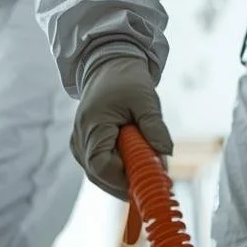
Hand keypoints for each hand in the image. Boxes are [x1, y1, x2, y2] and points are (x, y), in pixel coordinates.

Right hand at [71, 57, 172, 200]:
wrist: (110, 65)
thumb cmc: (126, 79)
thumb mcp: (145, 100)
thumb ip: (154, 127)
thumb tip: (166, 152)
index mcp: (92, 126)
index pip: (101, 167)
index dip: (124, 177)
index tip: (149, 175)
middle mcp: (80, 138)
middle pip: (99, 176)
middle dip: (127, 181)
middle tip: (155, 177)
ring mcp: (80, 143)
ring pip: (99, 175)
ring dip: (124, 176)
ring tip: (149, 165)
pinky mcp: (86, 144)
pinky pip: (100, 166)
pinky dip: (118, 169)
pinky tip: (137, 162)